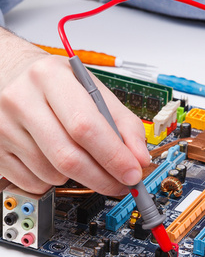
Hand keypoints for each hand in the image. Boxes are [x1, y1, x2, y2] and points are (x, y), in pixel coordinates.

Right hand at [0, 30, 149, 194]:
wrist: (7, 74)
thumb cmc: (53, 83)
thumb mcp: (91, 88)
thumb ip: (122, 122)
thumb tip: (139, 159)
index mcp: (50, 77)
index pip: (86, 126)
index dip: (113, 156)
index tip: (133, 173)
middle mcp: (21, 100)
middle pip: (69, 157)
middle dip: (102, 178)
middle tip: (120, 183)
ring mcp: (3, 127)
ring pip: (52, 174)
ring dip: (77, 177)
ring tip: (80, 156)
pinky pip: (34, 183)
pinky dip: (53, 181)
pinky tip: (54, 160)